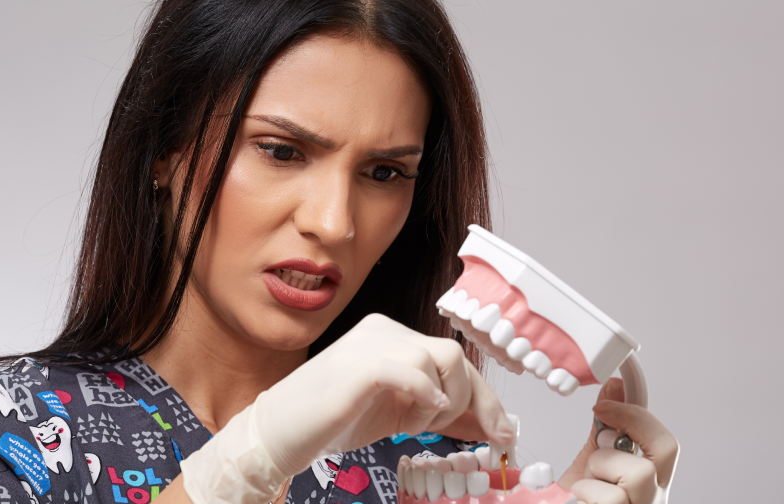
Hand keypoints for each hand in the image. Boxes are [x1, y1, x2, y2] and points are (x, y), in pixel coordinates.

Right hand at [256, 313, 514, 474]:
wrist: (279, 431)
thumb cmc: (333, 420)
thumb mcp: (400, 415)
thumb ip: (441, 413)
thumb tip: (496, 427)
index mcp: (392, 337)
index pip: (455, 360)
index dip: (486, 398)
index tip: (504, 433)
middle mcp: (384, 331)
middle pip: (455, 356)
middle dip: (469, 402)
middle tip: (451, 432)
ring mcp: (370, 344)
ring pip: (440, 359)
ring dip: (441, 403)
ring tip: (412, 426)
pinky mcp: (359, 366)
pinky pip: (411, 369)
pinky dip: (426, 395)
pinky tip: (418, 417)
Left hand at [558, 378, 678, 503]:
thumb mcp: (590, 465)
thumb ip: (603, 429)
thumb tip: (615, 389)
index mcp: (648, 485)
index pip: (665, 444)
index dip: (640, 414)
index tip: (612, 395)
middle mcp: (651, 501)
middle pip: (665, 450)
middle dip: (630, 427)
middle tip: (600, 425)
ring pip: (638, 473)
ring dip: (600, 468)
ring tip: (584, 483)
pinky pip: (609, 498)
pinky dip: (587, 492)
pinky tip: (578, 501)